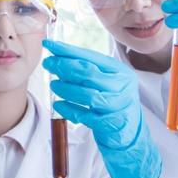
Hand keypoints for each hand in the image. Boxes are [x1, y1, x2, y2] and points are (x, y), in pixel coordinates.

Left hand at [42, 40, 161, 177]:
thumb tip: (58, 57)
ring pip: (87, 95)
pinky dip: (69, 109)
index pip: (90, 57)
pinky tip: (58, 105)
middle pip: (88, 73)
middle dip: (64, 66)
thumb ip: (88, 70)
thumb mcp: (107, 81)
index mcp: (119, 71)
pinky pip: (85, 115)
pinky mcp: (110, 123)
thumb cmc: (113, 102)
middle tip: (48, 63)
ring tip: (53, 84)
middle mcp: (121, 86)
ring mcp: (117, 106)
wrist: (129, 132)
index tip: (48, 44)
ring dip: (66, 88)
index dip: (67, 50)